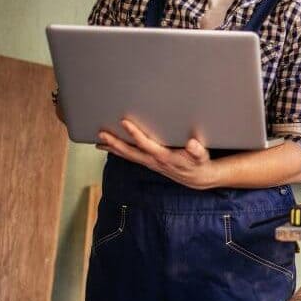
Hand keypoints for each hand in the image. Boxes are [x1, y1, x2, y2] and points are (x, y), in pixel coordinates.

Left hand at [97, 119, 218, 189]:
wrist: (198, 178)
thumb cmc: (198, 163)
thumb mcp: (202, 157)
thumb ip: (197, 150)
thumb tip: (193, 143)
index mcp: (165, 156)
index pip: (146, 144)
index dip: (135, 134)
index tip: (124, 122)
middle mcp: (154, 161)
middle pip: (131, 152)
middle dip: (115, 143)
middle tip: (102, 134)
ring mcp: (150, 163)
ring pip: (128, 156)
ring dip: (113, 149)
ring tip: (99, 142)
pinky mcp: (150, 163)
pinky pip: (131, 157)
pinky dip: (119, 153)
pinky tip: (111, 147)